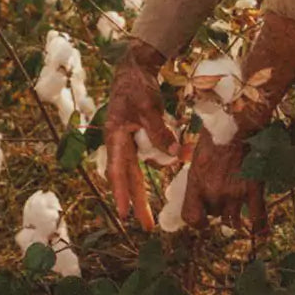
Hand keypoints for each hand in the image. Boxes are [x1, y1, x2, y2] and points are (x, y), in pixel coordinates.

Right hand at [105, 39, 178, 230]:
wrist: (134, 67)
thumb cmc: (137, 85)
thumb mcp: (148, 107)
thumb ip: (159, 131)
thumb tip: (175, 154)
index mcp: (116, 137)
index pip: (118, 170)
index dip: (121, 193)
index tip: (124, 215)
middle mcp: (120, 143)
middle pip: (128, 177)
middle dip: (137, 202)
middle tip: (147, 226)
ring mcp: (128, 141)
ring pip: (140, 169)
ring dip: (150, 182)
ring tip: (160, 198)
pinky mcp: (138, 136)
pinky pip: (149, 154)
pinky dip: (162, 159)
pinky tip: (178, 158)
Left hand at [182, 127, 265, 230]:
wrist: (240, 120)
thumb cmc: (217, 132)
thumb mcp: (197, 152)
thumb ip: (196, 173)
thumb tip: (191, 182)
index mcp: (196, 182)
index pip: (190, 218)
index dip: (196, 222)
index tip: (202, 219)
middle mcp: (213, 192)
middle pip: (214, 215)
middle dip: (217, 209)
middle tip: (222, 196)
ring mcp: (234, 193)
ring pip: (232, 220)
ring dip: (234, 216)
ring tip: (237, 207)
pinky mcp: (254, 189)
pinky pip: (257, 219)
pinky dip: (259, 228)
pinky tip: (260, 234)